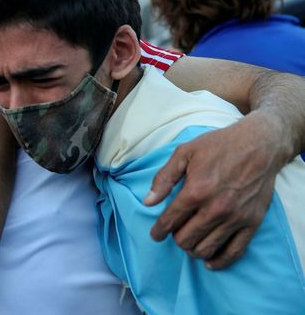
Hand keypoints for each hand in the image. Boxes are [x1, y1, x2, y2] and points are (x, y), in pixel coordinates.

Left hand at [144, 113, 281, 268]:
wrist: (259, 145)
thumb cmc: (218, 145)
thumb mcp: (184, 153)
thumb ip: (164, 178)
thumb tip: (148, 202)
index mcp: (196, 190)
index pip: (170, 220)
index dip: (159, 230)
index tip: (155, 234)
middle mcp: (215, 208)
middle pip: (186, 239)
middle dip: (176, 238)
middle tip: (175, 232)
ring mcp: (235, 218)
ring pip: (206, 249)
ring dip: (193, 249)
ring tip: (189, 242)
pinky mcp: (252, 223)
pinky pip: (234, 252)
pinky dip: (219, 261)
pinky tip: (209, 261)